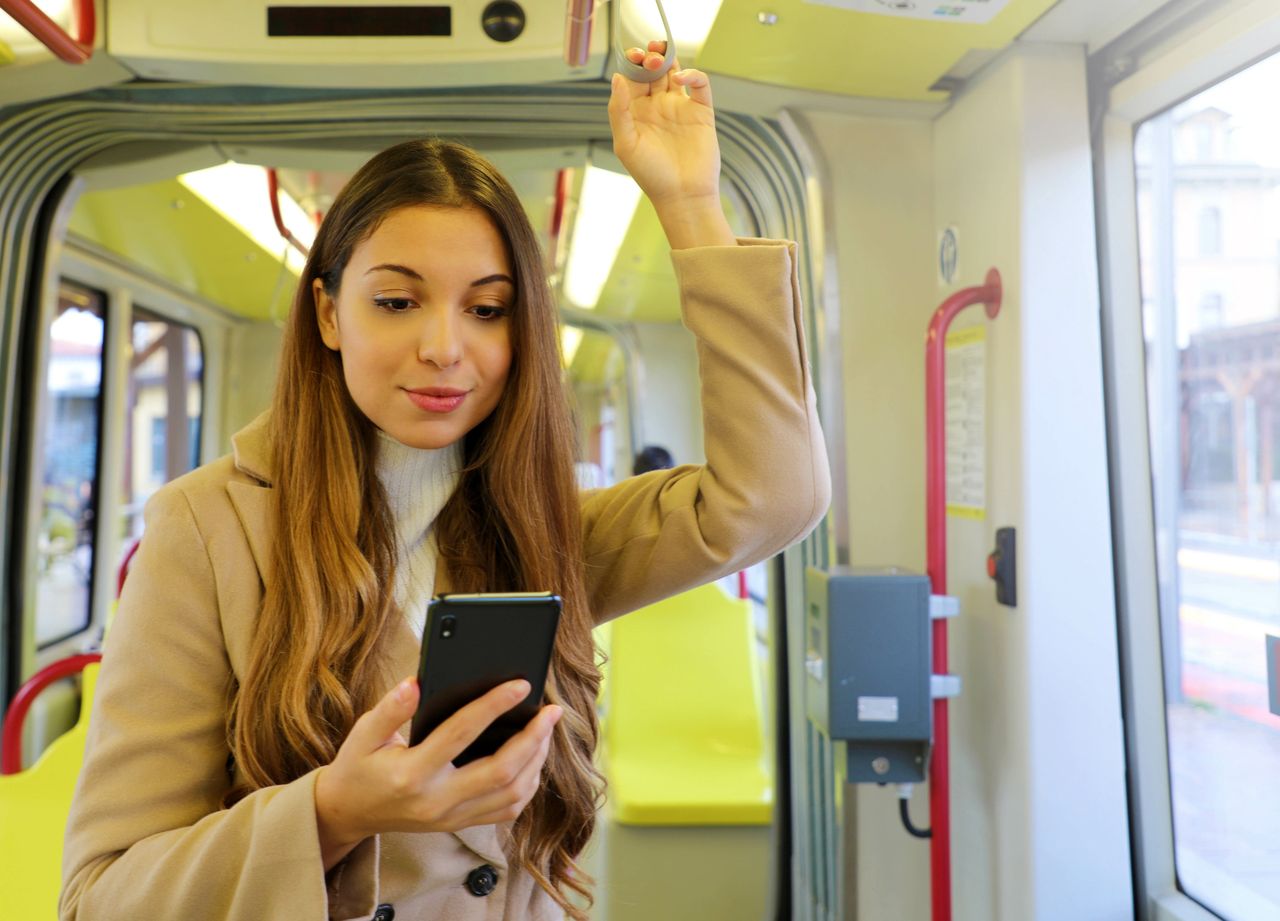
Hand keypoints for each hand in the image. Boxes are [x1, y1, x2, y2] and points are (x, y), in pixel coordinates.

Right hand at [314, 677, 561, 869]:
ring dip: (536, 761)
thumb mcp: (364, 733)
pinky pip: (508, 810)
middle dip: (533, 738)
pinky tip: (534, 758)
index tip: (520, 684)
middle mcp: (436, 801)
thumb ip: (391, 708)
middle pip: (501, 771)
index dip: (493, 706)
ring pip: (512, 794)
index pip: (461, 734)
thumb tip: (418, 682)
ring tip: (546, 730)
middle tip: (551, 710)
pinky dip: (529, 784)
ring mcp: (451, 817)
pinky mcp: (460, 824)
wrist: (349, 814)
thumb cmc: (359, 767)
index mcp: (411, 773)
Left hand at [608, 42, 720, 211]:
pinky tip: (681, 79)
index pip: (632, 78)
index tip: (632, 58)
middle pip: (653, 71)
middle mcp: (657, 106)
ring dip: (668, 59)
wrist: (683, 195)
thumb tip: (617, 78)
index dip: (631, 64)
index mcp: (636, 112)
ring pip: (675, 72)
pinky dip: (693, 75)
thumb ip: (619, 111)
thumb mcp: (626, 144)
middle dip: (648, 58)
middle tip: (647, 56)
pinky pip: (699, 84)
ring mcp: (680, 107)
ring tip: (660, 56)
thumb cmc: (651, 175)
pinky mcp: (701, 111)